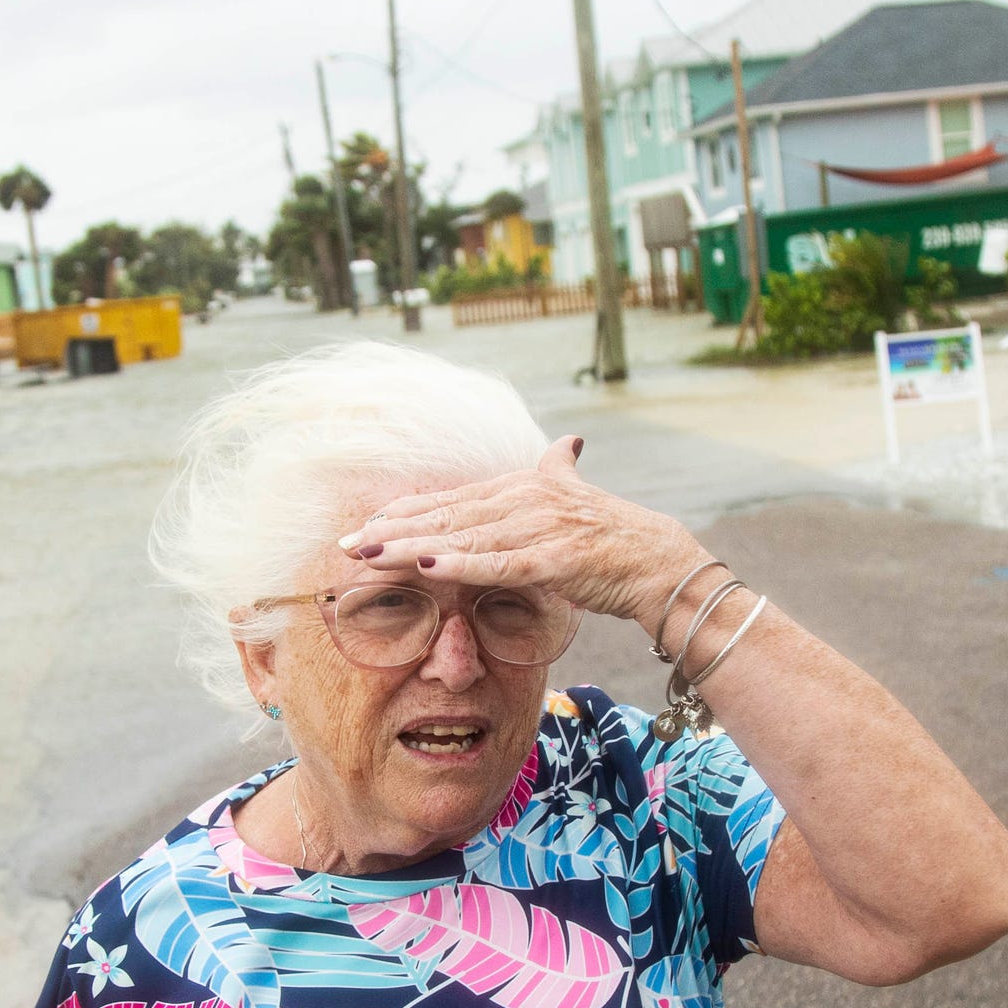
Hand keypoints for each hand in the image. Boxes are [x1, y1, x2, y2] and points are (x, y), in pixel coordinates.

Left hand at [336, 437, 707, 626]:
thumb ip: (562, 469)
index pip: (450, 502)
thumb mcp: (579, 496)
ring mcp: (539, 527)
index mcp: (522, 487)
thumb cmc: (614, 537)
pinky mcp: (556, 558)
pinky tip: (430, 566)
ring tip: (372, 556)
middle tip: (347, 545)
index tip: (363, 527)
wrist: (660, 561)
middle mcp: (525, 499)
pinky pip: (501, 564)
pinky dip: (464, 565)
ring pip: (464, 539)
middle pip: (446, 517)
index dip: (404, 514)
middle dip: (392, 532)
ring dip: (414, 549)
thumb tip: (568, 442)